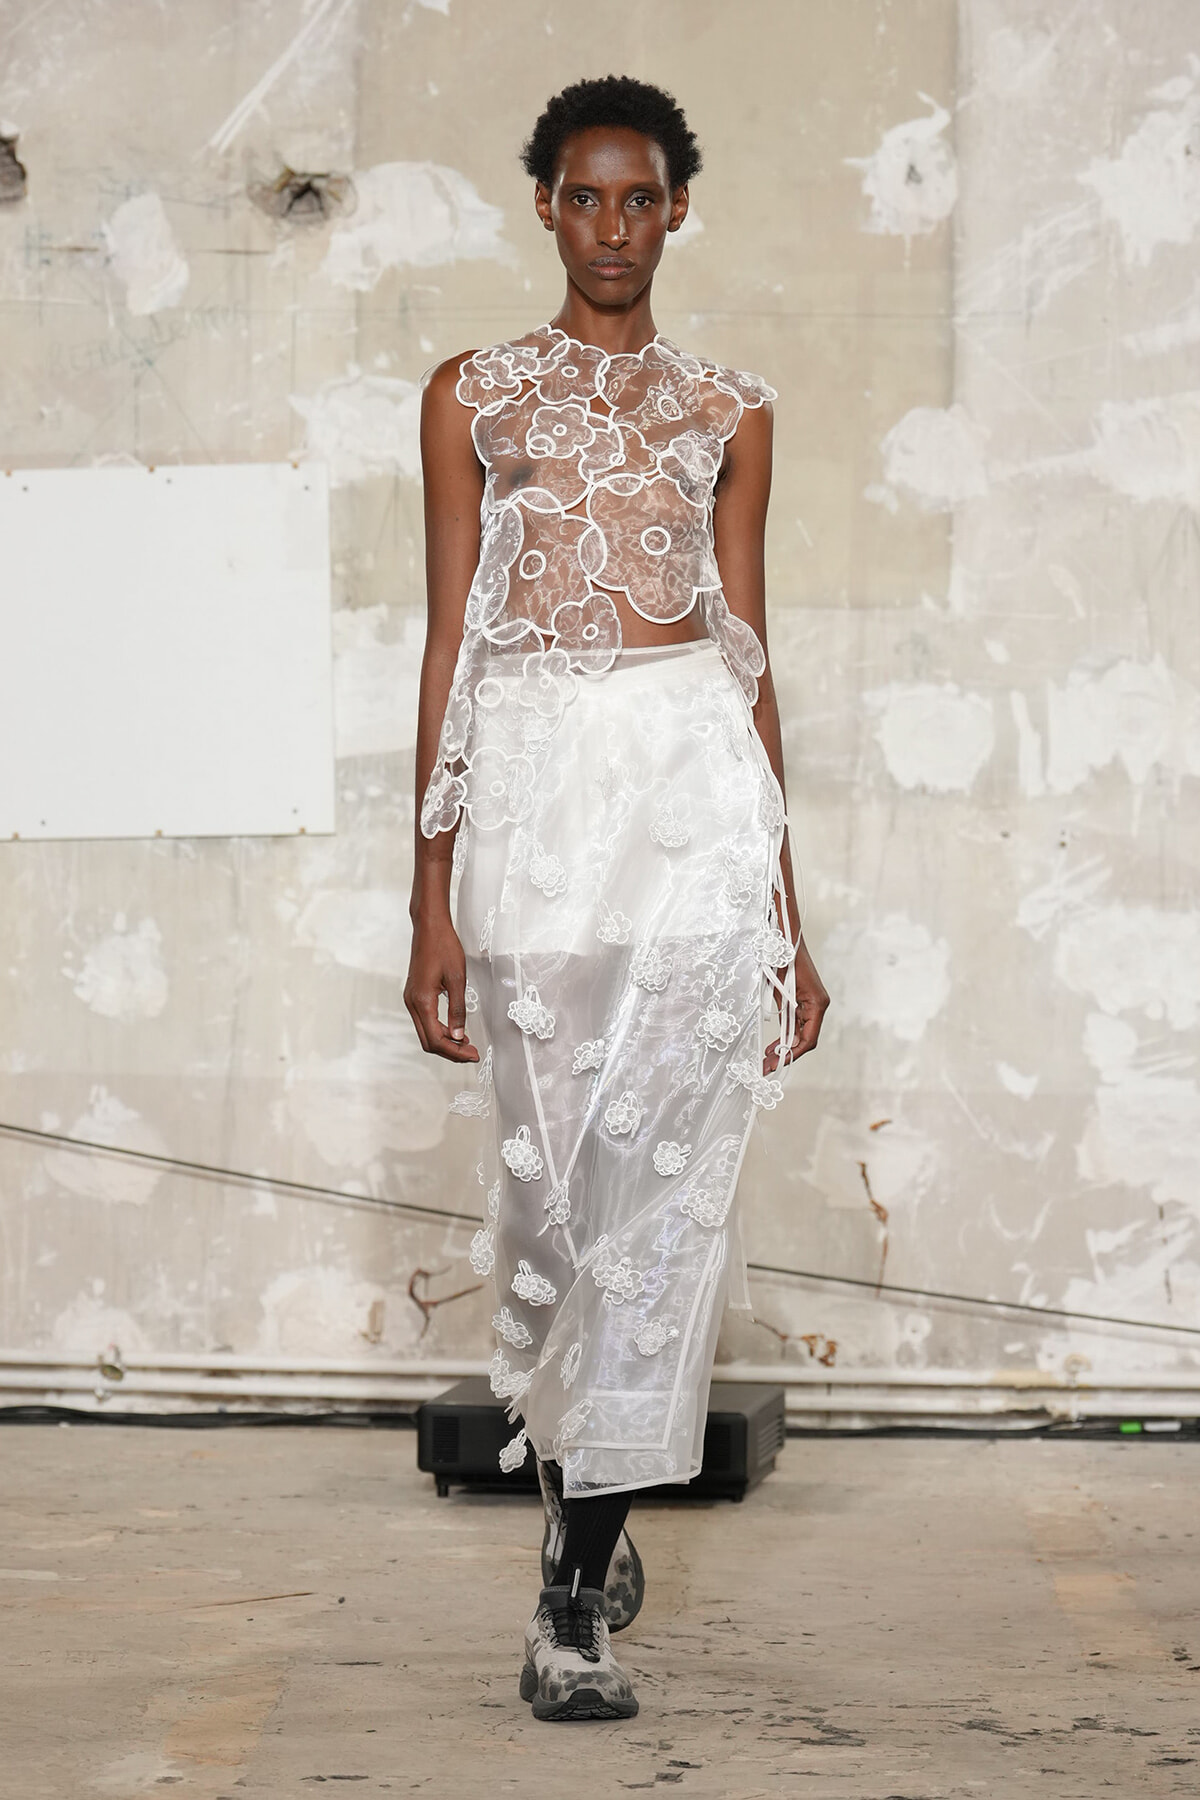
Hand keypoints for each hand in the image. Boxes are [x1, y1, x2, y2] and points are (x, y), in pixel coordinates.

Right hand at [404, 912, 479, 1063]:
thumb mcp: (457, 979)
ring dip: (445, 1042)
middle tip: (472, 1053)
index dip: (455, 1052)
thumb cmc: (444, 947)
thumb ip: (458, 1010)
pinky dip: (439, 1030)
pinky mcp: (414, 995)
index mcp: (422, 1001)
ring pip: (425, 1033)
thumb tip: (459, 1036)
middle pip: (428, 1041)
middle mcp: (412, 1003)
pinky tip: (455, 1030)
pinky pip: (424, 1021)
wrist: (429, 927)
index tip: (473, 1055)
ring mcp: (411, 999)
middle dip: (450, 1051)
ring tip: (467, 1044)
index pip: (436, 1039)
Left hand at [764, 938, 828, 1073]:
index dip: (793, 1053)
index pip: (809, 1038)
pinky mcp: (801, 1001)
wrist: (784, 938)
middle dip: (787, 1054)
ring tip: (768, 1060)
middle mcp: (817, 1006)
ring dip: (785, 1047)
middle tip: (767, 1067)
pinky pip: (795, 1024)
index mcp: (817, 1004)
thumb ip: (785, 1014)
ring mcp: (810, 1004)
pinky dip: (786, 1036)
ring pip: (800, 1033)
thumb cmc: (784, 958)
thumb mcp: (783, 987)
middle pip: (805, 1039)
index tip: (778, 1062)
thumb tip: (783, 1041)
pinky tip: (774, 1045)